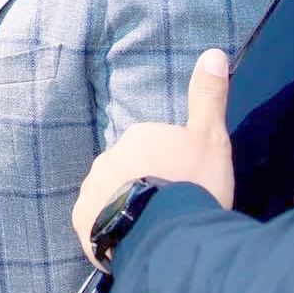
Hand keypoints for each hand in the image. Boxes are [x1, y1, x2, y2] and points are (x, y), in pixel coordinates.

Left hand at [72, 48, 234, 270]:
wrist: (170, 235)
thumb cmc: (194, 184)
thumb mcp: (210, 138)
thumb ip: (208, 96)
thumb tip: (212, 52)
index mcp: (138, 136)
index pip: (154, 148)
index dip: (173, 167)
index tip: (186, 184)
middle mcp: (108, 156)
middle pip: (130, 169)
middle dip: (146, 184)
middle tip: (171, 208)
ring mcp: (91, 188)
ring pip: (110, 194)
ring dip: (126, 207)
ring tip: (152, 227)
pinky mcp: (81, 219)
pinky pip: (95, 221)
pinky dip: (109, 229)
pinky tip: (131, 239)